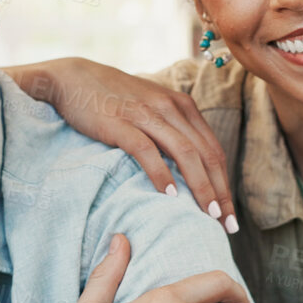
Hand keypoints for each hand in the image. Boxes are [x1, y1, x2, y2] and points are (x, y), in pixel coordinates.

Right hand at [15, 59, 234, 230]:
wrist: (73, 78)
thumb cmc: (113, 99)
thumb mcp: (152, 108)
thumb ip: (172, 129)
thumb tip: (189, 167)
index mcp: (182, 105)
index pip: (213, 149)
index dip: (226, 183)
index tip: (229, 213)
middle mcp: (170, 107)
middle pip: (206, 154)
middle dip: (220, 191)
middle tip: (227, 224)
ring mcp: (146, 114)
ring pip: (185, 153)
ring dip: (200, 186)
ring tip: (208, 215)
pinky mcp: (120, 123)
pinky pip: (147, 151)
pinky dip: (162, 174)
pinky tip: (170, 196)